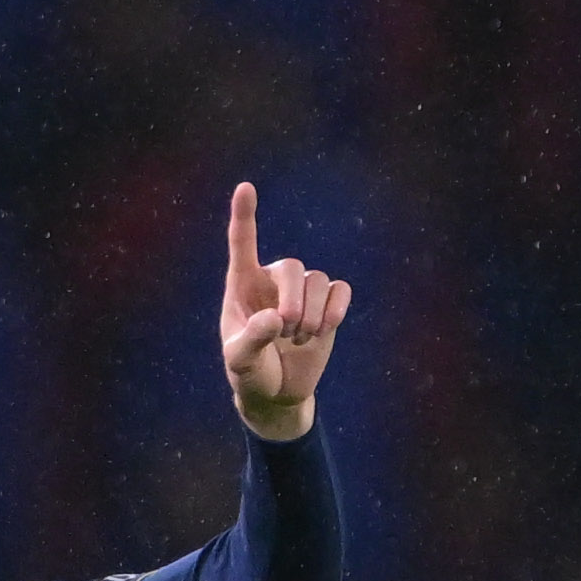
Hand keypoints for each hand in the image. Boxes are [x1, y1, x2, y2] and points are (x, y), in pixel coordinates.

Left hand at [216, 181, 352, 439]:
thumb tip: (275, 319)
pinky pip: (340, 291)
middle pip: (294, 267)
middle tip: (286, 330)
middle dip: (294, 300)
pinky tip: (326, 328)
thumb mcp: (240, 362)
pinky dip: (336, 309)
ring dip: (311, 315)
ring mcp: (302, 292)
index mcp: (242, 285)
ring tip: (298, 340)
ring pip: (318, 281)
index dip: (244, 215)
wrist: (276, 393)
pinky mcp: (326, 306)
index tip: (245, 187)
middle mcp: (273, 281)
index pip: (243, 243)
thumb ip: (251, 340)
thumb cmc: (250, 374)